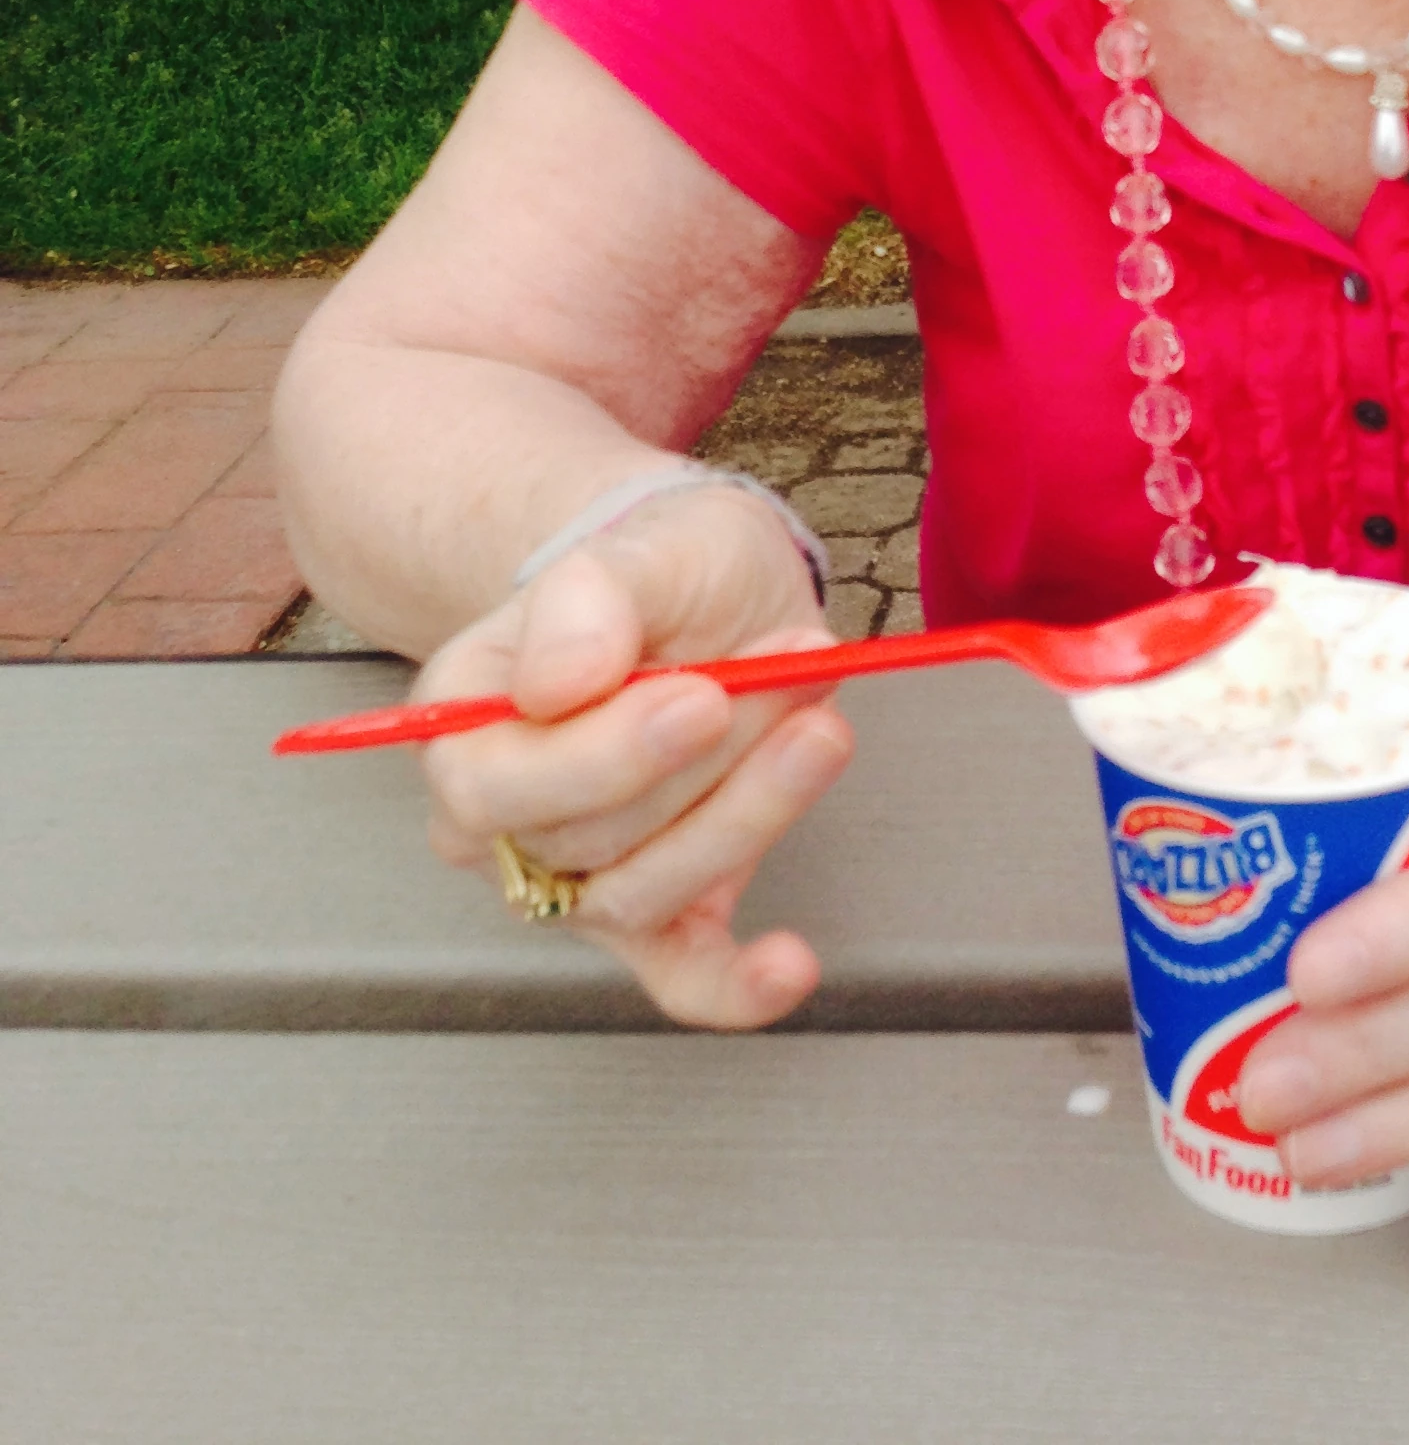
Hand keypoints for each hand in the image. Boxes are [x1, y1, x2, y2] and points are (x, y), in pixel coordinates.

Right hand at [416, 480, 852, 1029]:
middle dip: (711, 758)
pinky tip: (788, 964)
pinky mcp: (660, 914)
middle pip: (591, 836)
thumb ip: (588, 601)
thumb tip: (556, 685)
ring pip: (648, 891)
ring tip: (819, 727)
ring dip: (750, 814)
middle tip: (795, 676)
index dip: (608, 753)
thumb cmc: (656, 575)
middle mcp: (503, 820)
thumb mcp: (631, 551)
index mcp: (462, 725)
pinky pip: (682, 975)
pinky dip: (736, 986)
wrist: (709, 595)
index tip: (704, 695)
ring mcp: (578, 877)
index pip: (498, 784)